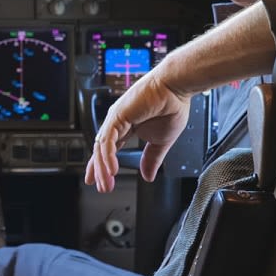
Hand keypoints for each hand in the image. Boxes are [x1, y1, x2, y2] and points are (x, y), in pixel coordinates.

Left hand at [84, 74, 193, 193]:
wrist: (176, 88)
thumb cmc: (171, 106)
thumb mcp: (161, 142)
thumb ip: (152, 159)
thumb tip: (148, 176)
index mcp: (126, 127)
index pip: (109, 149)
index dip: (103, 165)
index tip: (100, 180)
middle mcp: (117, 122)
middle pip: (101, 150)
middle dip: (99, 170)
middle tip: (101, 187)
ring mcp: (115, 119)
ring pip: (102, 147)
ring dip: (103, 167)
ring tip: (106, 183)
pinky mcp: (117, 115)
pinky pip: (108, 140)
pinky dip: (108, 156)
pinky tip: (112, 170)